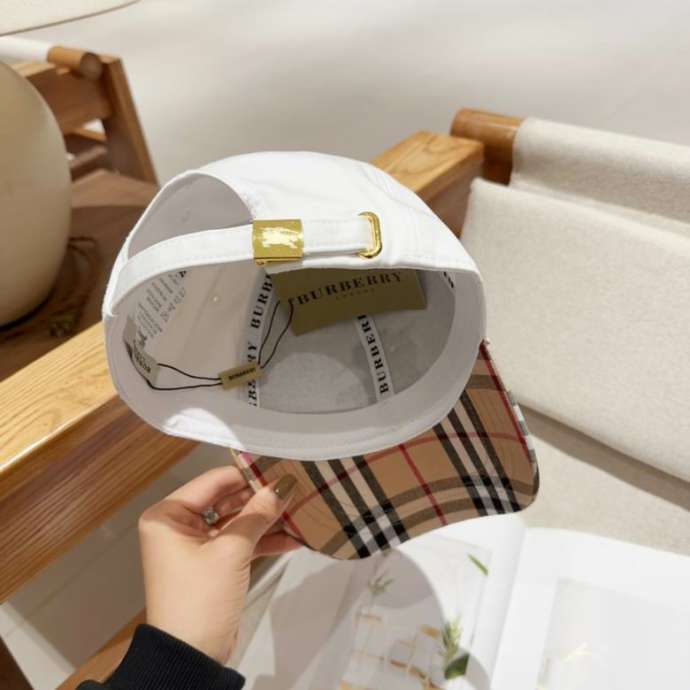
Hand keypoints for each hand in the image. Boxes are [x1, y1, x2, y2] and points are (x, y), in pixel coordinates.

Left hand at [138, 466, 299, 662]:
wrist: (191, 657)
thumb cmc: (201, 597)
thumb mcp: (232, 551)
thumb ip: (258, 514)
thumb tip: (283, 485)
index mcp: (168, 516)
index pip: (213, 482)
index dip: (247, 476)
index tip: (280, 470)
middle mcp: (178, 526)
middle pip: (226, 502)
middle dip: (260, 500)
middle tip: (295, 491)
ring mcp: (196, 547)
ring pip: (236, 523)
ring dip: (266, 521)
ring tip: (300, 511)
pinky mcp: (213, 566)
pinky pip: (239, 544)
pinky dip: (262, 542)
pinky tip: (293, 538)